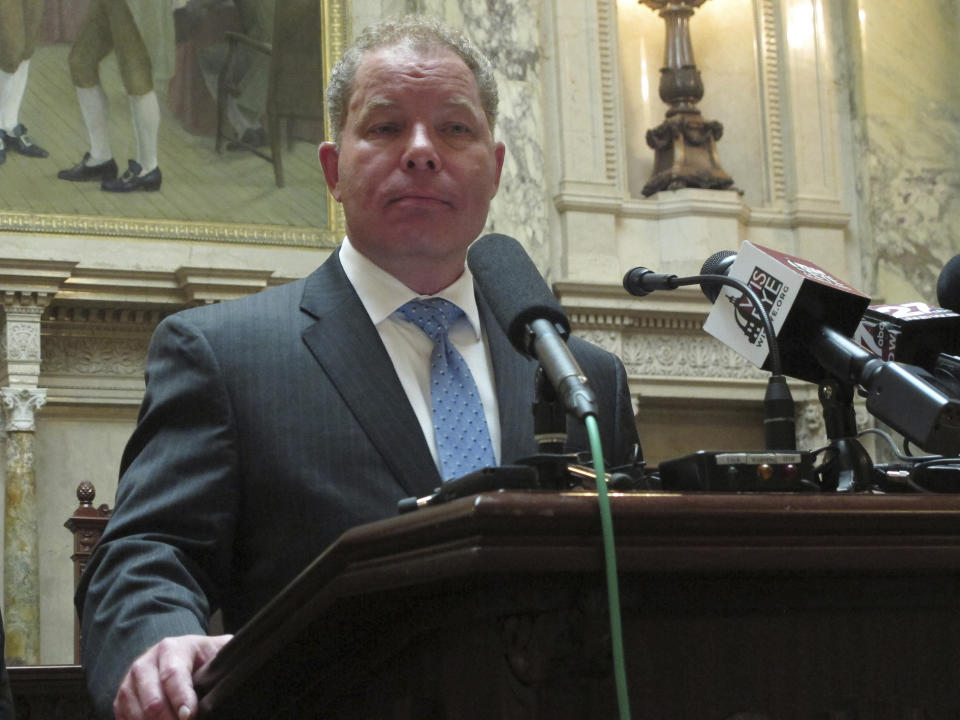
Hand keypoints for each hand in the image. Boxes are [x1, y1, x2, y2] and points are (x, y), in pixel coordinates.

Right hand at [113, 634, 232, 719]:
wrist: (178, 656)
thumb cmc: (202, 658)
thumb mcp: (216, 652)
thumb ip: (224, 659)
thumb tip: (238, 671)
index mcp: (172, 648)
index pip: (172, 675)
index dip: (181, 698)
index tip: (189, 715)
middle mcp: (146, 663)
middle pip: (152, 699)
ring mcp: (130, 682)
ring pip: (134, 712)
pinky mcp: (122, 699)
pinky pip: (123, 718)